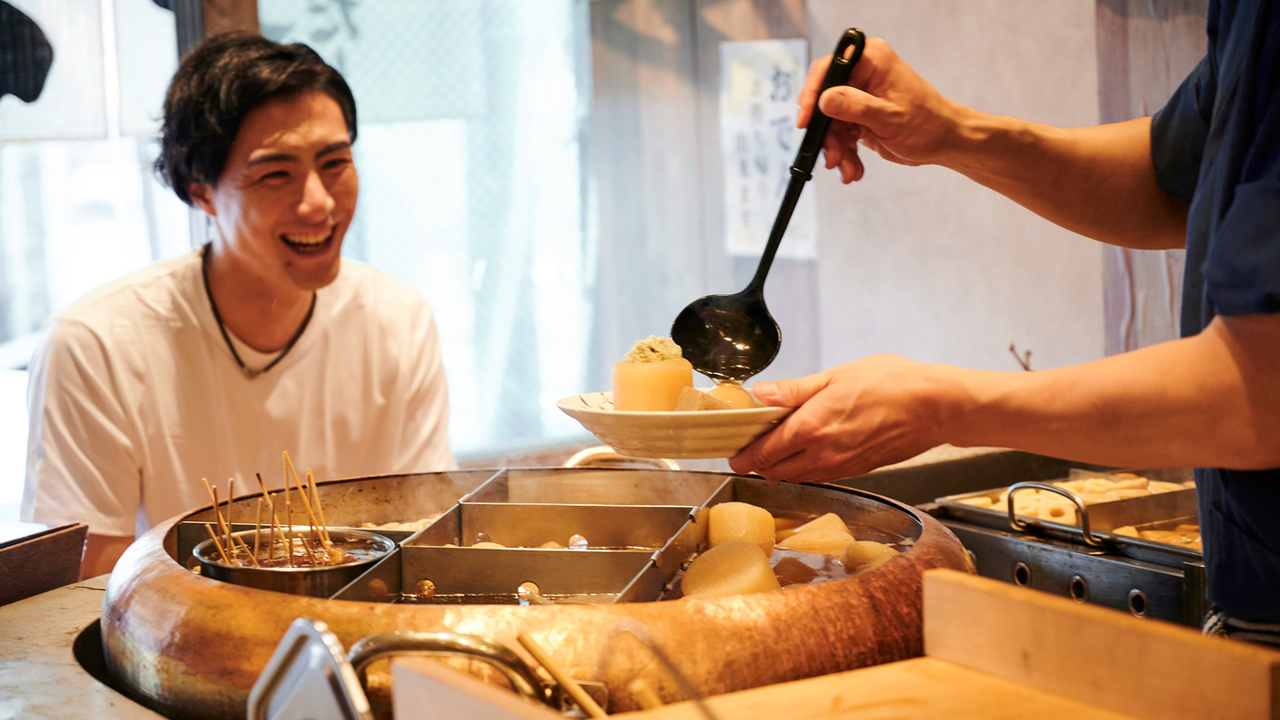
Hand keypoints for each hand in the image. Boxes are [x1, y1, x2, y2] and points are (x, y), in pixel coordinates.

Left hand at [729, 355, 947, 482]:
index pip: (764, 452)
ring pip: (797, 477)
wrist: (935, 407)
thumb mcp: (835, 376)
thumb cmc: (891, 384)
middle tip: (748, 450)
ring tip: (774, 449)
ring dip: (780, 468)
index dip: (743, 455)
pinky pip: (820, 476)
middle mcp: (823, 454)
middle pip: (775, 471)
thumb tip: (761, 394)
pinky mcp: (857, 471)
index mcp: (811, 427)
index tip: (732, 453)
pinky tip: (807, 452)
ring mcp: (841, 466)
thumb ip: (794, 390)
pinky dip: (805, 469)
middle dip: (757, 463)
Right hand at [797, 37, 963, 182]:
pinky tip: (853, 169)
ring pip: (830, 124)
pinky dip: (845, 154)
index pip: (828, 70)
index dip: (812, 94)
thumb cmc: (928, 124)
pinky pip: (840, 135)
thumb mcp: (889, 116)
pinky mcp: (859, 116)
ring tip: (847, 169)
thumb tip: (824, 100)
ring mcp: (859, 96)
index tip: (805, 120)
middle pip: (825, 103)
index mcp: (871, 60)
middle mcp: (862, 74)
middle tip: (833, 158)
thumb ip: (855, 107)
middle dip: (828, 135)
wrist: (944, 142)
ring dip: (836, 150)